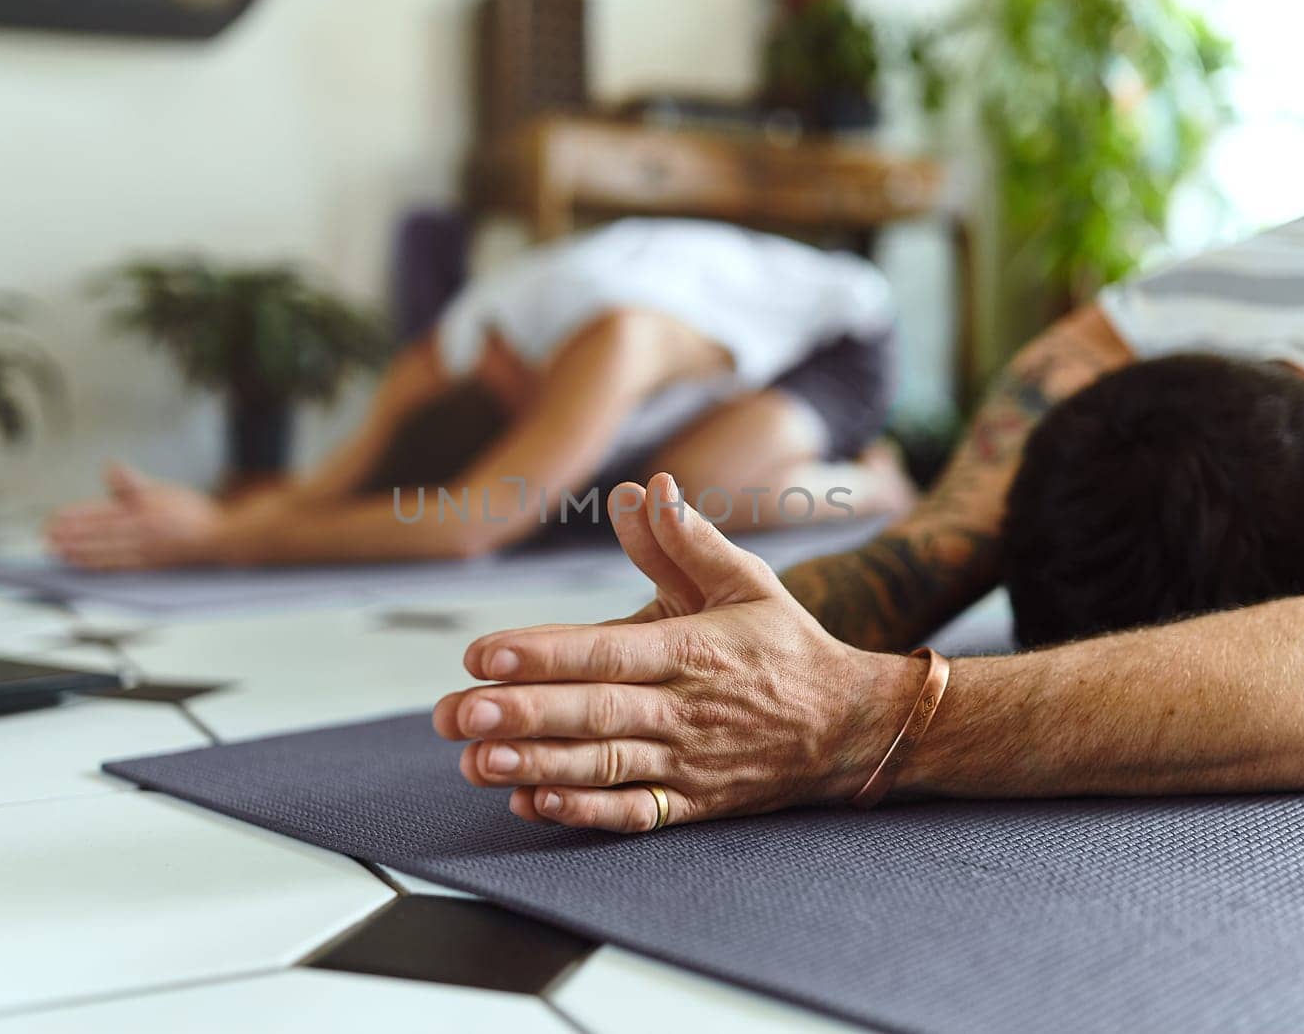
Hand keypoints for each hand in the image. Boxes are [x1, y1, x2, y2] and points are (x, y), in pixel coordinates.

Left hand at [46, 463, 222, 568]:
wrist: (221, 539)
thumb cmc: (193, 515)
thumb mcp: (163, 490)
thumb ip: (132, 483)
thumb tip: (111, 469)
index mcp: (141, 511)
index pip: (101, 513)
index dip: (75, 516)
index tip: (55, 519)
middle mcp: (141, 533)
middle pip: (99, 535)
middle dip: (71, 537)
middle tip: (48, 539)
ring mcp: (145, 551)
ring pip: (105, 552)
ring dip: (80, 552)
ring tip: (60, 552)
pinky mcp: (150, 565)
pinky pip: (119, 565)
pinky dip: (99, 566)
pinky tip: (87, 566)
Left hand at [433, 472, 921, 831]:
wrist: (846, 729)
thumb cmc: (784, 646)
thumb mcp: (746, 581)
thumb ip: (686, 541)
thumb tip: (647, 489)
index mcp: (693, 651)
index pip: (609, 653)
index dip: (545, 654)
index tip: (485, 653)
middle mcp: (685, 710)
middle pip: (595, 714)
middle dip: (522, 714)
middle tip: (456, 712)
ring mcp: (687, 763)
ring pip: (604, 768)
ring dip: (537, 766)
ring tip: (476, 760)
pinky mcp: (690, 803)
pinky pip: (633, 814)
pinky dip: (584, 812)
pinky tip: (532, 802)